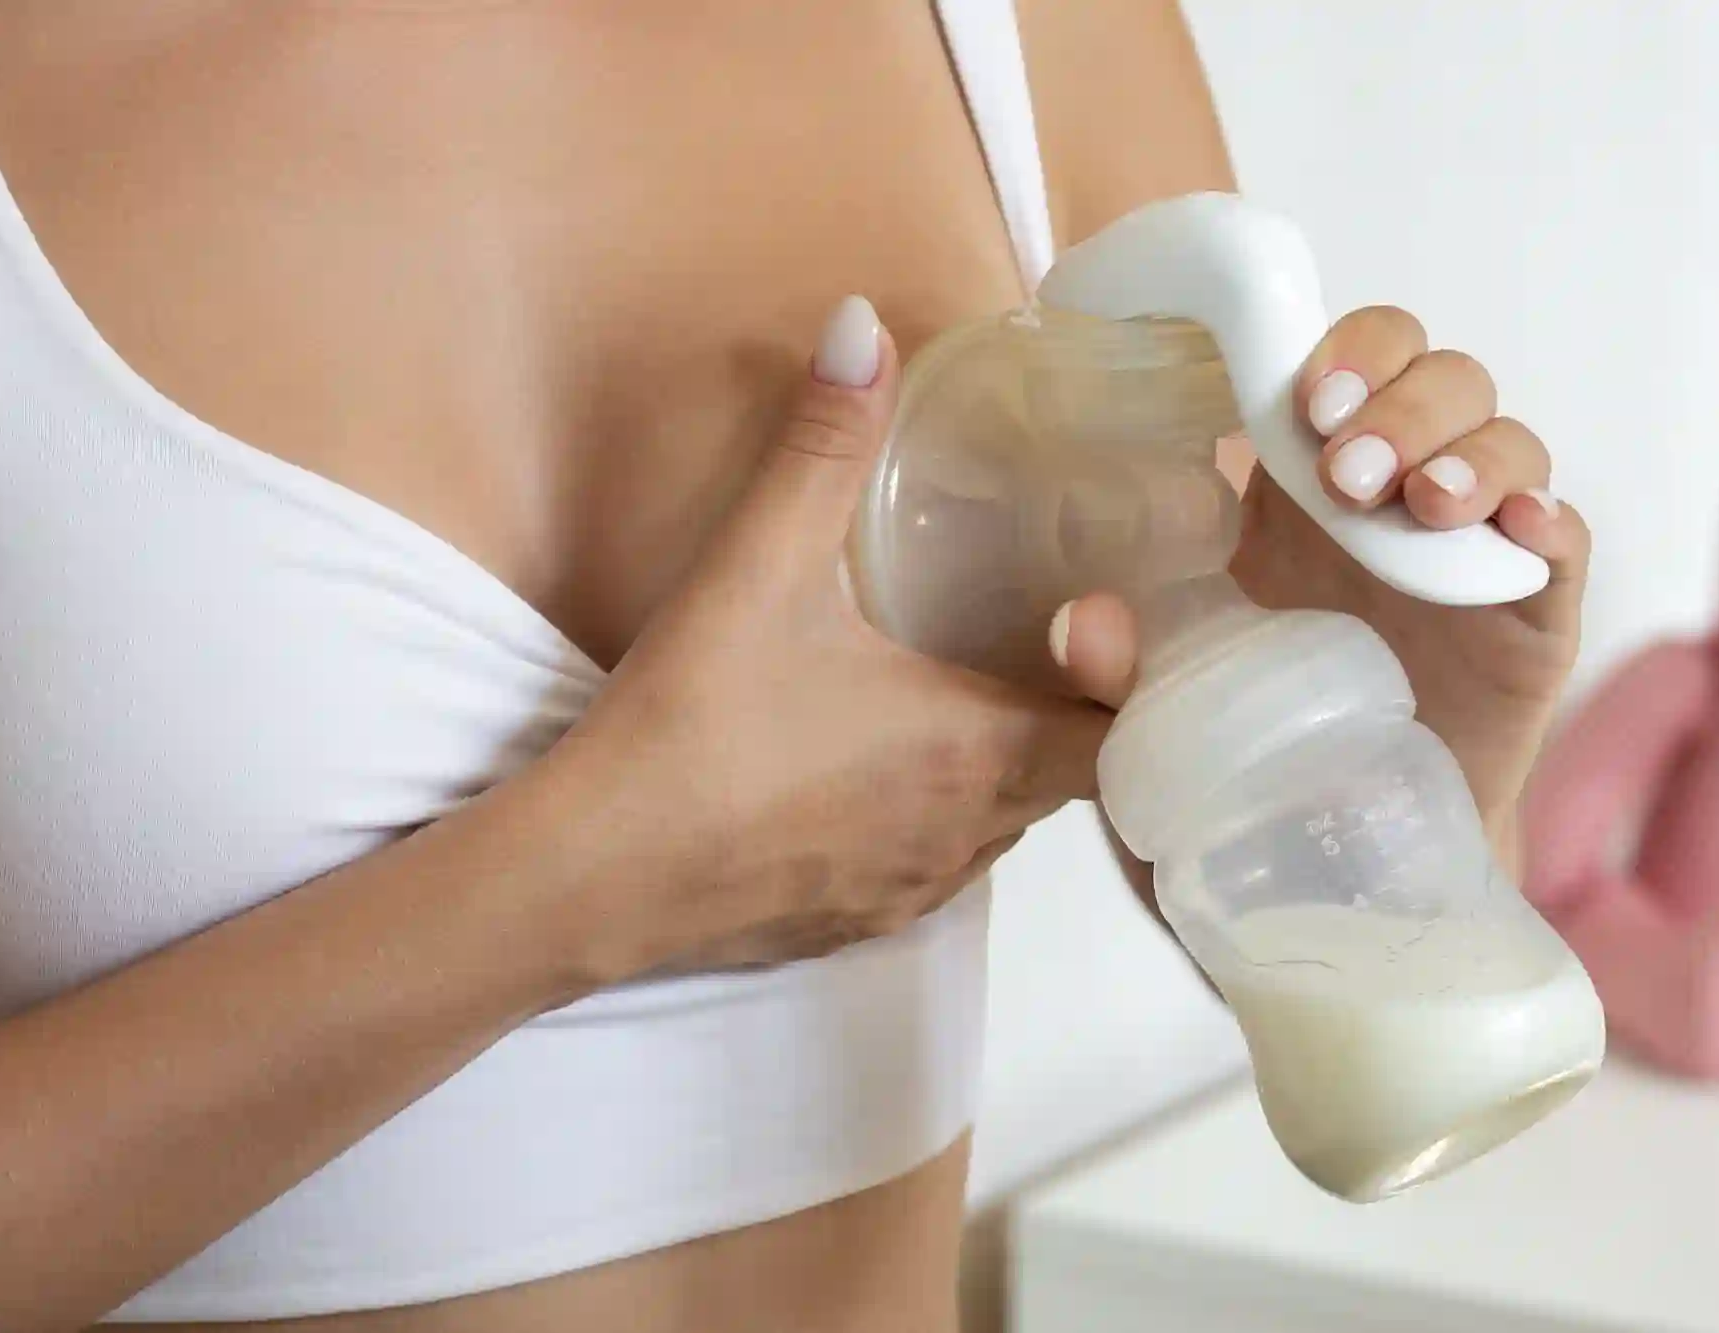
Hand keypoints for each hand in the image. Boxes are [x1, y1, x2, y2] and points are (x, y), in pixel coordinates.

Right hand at [537, 297, 1110, 981]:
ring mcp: (917, 892)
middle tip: (1030, 632)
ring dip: (999, 764)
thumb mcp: (756, 571)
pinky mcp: (860, 925)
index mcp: (977, 750)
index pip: (1124, 735)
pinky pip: (936, 866)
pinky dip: (933, 815)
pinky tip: (867, 768)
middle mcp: (970, 834)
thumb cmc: (693, 726)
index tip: (1091, 620)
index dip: (1130, 681)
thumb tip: (865, 321)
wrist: (589, 879)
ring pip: (1003, 823)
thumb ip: (823, 449)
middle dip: (1064, 709)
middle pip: (1072, 776)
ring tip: (955, 689)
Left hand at [1057, 306, 1589, 850]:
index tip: (1305, 401)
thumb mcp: (1166, 722)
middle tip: (1348, 469)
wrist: (1350, 865)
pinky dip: (1551, 521)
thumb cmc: (1251, 766)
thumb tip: (1081, 627)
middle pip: (1430, 373)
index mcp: (1297, 495)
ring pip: (1505, 436)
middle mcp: (1392, 499)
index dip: (1332, 354)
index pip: (1333, 367)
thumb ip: (1117, 676)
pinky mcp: (1532, 613)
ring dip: (1467, 450)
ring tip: (1421, 504)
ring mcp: (1471, 549)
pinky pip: (1565, 540)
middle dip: (1396, 396)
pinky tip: (1521, 532)